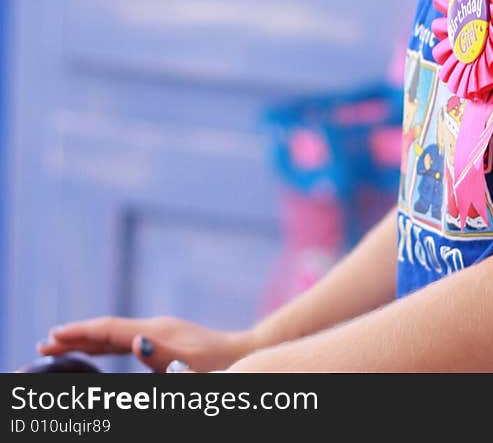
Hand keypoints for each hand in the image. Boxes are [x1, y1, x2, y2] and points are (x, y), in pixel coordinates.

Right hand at [37, 316, 255, 373]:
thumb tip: (135, 341)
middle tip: (44, 343)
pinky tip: (100, 348)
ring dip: (88, 338)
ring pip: (116, 333)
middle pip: (107, 329)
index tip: (52, 337)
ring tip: (62, 343)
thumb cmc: (219, 368)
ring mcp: (161, 330)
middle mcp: (155, 327)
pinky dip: (106, 342)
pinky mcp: (167, 337)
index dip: (79, 334)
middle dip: (76, 335)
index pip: (109, 330)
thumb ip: (161, 356)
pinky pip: (127, 338)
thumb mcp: (190, 366)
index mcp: (156, 333)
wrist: (244, 355)